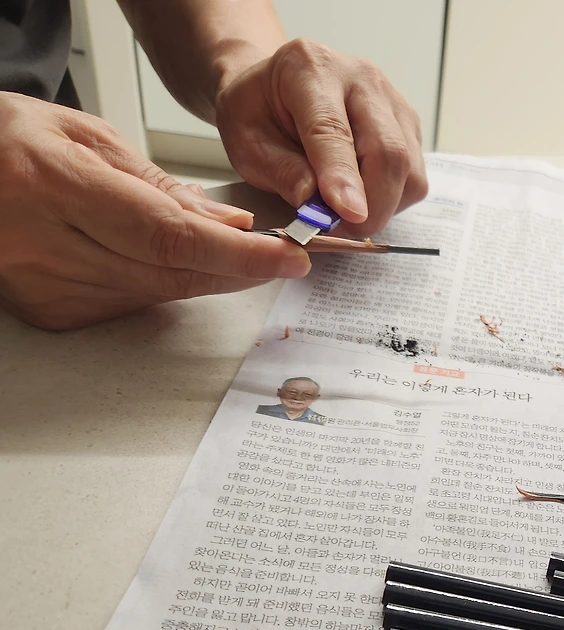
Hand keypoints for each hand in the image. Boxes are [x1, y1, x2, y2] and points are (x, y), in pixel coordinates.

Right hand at [0, 92, 309, 330]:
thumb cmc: (12, 142)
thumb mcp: (85, 136)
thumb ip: (159, 184)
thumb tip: (227, 226)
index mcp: (53, 184)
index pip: (169, 236)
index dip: (239, 254)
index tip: (289, 258)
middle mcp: (45, 244)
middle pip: (171, 273)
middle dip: (237, 268)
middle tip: (280, 257)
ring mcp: (45, 287)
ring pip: (157, 293)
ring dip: (202, 273)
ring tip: (225, 248)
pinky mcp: (51, 312)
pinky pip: (131, 303)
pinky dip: (161, 281)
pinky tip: (162, 258)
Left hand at [214, 38, 427, 236]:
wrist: (276, 90)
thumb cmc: (259, 113)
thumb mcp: (247, 143)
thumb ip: (281, 172)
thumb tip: (319, 208)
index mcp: (310, 69)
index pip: (334, 130)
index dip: (343, 177)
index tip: (347, 215)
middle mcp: (361, 78)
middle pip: (388, 150)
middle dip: (372, 204)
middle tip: (343, 232)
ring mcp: (393, 100)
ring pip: (408, 169)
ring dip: (383, 205)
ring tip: (346, 211)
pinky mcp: (409, 125)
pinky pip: (415, 176)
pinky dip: (393, 199)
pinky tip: (362, 194)